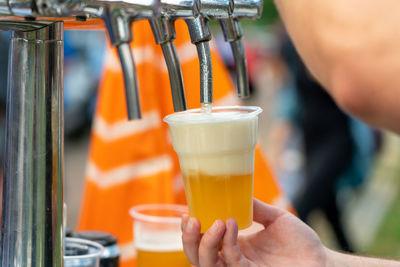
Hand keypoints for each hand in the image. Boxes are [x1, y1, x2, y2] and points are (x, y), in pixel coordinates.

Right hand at [181, 199, 328, 266]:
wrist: (321, 260)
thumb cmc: (300, 242)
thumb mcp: (275, 218)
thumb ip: (255, 207)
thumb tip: (237, 190)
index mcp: (235, 246)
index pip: (204, 243)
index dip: (190, 232)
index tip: (187, 212)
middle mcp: (233, 260)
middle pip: (198, 257)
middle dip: (189, 241)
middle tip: (193, 220)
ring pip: (208, 265)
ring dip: (206, 243)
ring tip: (217, 221)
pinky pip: (232, 262)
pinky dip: (229, 243)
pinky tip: (232, 224)